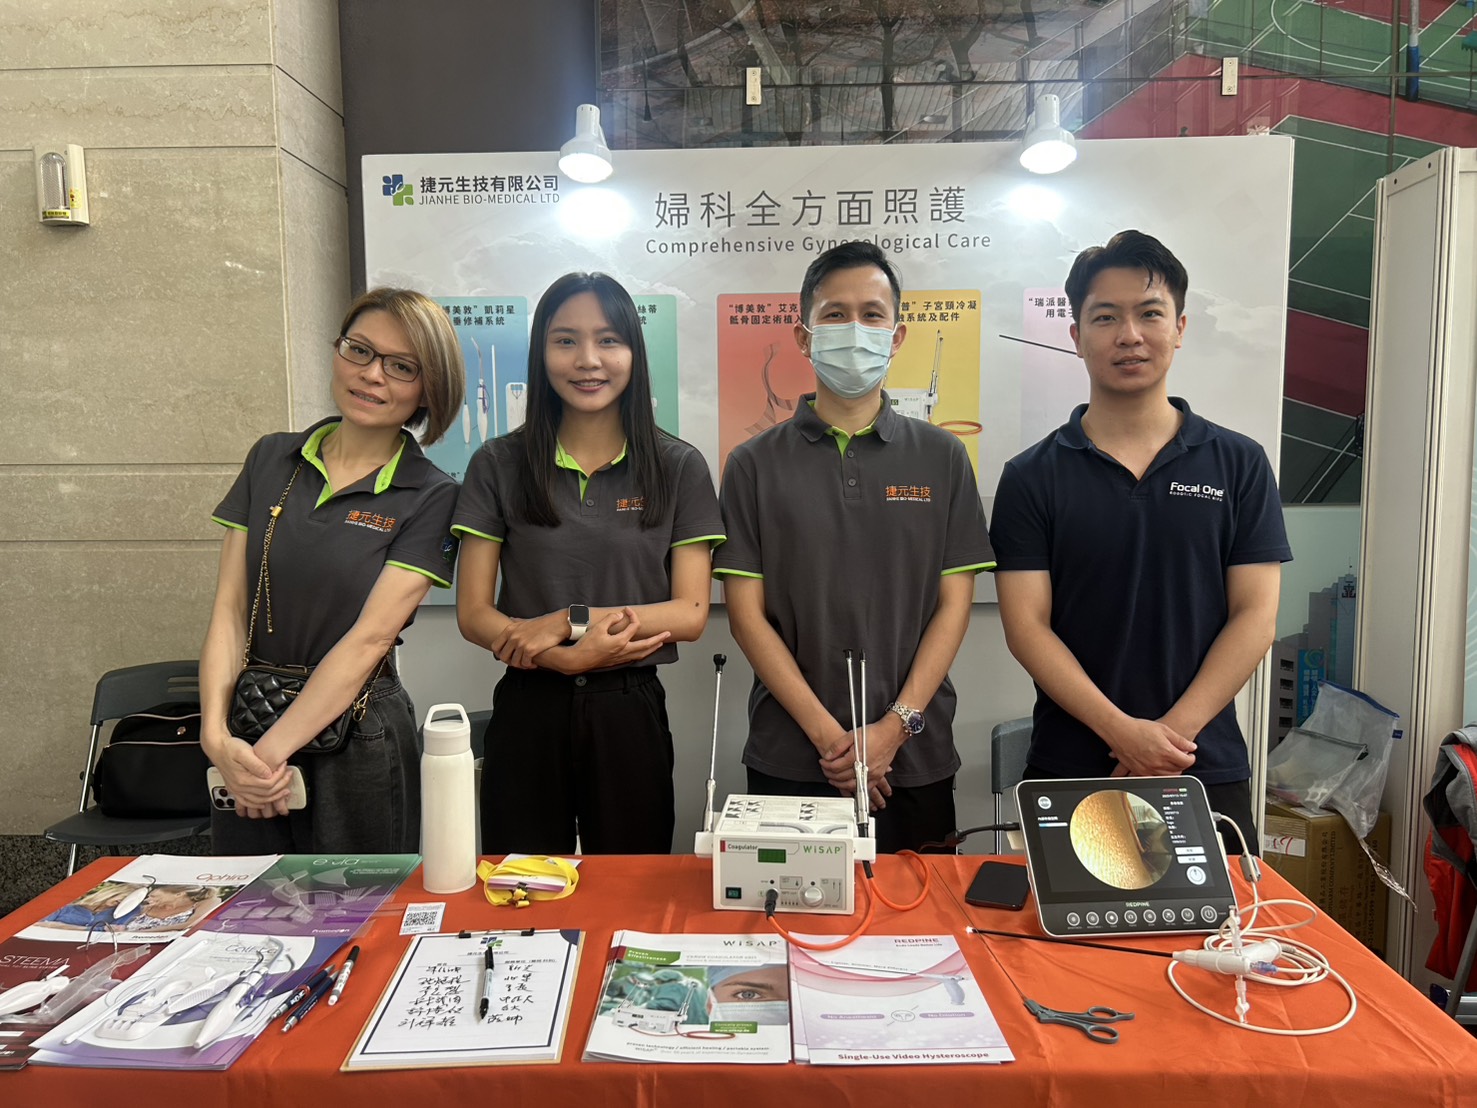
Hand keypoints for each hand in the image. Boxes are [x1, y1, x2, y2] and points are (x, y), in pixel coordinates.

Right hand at [204, 732, 291, 814]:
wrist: (216, 747)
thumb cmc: (229, 747)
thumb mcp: (244, 752)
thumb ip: (256, 764)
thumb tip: (268, 773)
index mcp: (243, 779)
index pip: (268, 783)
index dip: (279, 776)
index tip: (284, 766)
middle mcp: (239, 787)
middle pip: (266, 793)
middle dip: (281, 785)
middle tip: (288, 776)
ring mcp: (236, 790)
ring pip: (258, 801)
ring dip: (273, 797)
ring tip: (284, 790)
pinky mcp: (235, 789)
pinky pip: (247, 803)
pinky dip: (258, 804)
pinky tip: (265, 802)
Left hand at [492, 610, 570, 668]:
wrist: (559, 624)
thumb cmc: (546, 623)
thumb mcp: (527, 621)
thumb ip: (517, 622)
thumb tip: (511, 619)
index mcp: (510, 629)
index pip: (495, 646)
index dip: (500, 654)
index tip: (508, 657)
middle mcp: (513, 636)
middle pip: (503, 657)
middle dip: (511, 662)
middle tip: (519, 662)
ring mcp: (521, 643)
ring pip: (514, 662)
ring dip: (521, 665)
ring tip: (528, 664)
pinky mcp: (530, 649)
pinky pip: (524, 664)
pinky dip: (529, 666)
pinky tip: (534, 663)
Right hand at [550, 608, 668, 671]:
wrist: (578, 660)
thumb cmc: (586, 645)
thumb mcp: (598, 628)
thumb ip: (610, 619)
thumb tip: (620, 614)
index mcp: (620, 642)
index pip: (633, 627)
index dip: (632, 616)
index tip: (626, 610)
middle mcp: (623, 651)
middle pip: (646, 645)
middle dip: (658, 638)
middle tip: (667, 633)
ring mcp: (621, 657)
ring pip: (642, 654)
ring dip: (652, 648)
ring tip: (660, 644)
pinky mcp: (616, 661)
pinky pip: (634, 658)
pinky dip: (642, 654)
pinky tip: (643, 653)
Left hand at [818, 718, 899, 808]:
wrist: (891, 733)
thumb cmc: (873, 732)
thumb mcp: (852, 734)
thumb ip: (838, 746)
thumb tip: (828, 756)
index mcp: (856, 757)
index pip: (836, 767)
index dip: (826, 765)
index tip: (822, 762)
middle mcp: (864, 767)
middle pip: (842, 777)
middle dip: (830, 775)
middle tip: (825, 771)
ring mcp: (872, 773)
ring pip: (852, 785)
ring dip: (840, 784)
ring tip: (834, 780)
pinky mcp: (878, 775)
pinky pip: (865, 787)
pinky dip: (855, 787)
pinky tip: (849, 785)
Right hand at [1106, 718, 1195, 775]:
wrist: (1119, 731)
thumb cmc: (1139, 728)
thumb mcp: (1164, 729)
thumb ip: (1180, 740)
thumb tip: (1192, 747)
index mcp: (1166, 752)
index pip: (1186, 762)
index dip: (1191, 758)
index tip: (1190, 755)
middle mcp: (1158, 763)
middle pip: (1178, 770)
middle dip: (1182, 765)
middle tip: (1181, 758)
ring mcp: (1148, 769)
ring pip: (1166, 776)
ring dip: (1172, 771)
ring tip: (1170, 762)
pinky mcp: (1139, 771)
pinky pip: (1153, 778)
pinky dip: (1159, 775)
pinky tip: (1159, 769)